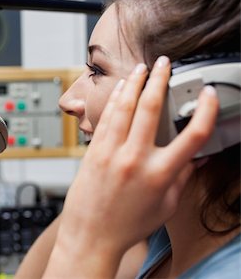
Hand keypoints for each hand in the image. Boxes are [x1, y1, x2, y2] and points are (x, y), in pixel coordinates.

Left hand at [44, 56, 218, 277]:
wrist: (91, 235)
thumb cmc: (128, 225)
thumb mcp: (166, 206)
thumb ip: (182, 178)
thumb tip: (195, 158)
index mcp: (161, 174)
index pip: (193, 136)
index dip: (205, 110)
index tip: (208, 95)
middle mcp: (136, 159)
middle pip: (152, 109)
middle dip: (160, 80)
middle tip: (165, 64)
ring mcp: (111, 153)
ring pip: (125, 107)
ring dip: (135, 83)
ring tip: (141, 68)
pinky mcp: (94, 151)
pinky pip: (106, 119)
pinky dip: (115, 100)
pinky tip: (120, 89)